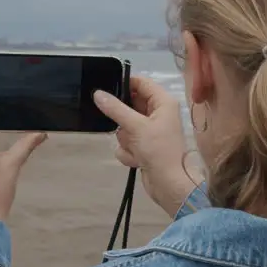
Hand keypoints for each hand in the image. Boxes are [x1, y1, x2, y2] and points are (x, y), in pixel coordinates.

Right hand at [94, 76, 197, 215]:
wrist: (169, 184)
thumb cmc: (158, 150)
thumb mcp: (136, 126)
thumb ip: (115, 109)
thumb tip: (98, 93)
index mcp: (163, 102)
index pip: (141, 83)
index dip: (124, 84)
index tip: (105, 88)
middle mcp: (158, 114)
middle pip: (130, 106)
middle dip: (123, 120)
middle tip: (122, 126)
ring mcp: (151, 132)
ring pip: (125, 127)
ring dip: (126, 139)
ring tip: (135, 147)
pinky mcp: (144, 147)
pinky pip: (126, 143)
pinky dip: (129, 152)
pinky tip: (137, 159)